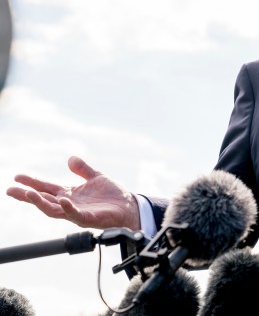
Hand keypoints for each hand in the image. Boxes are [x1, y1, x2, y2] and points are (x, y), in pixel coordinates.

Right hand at [6, 156, 139, 229]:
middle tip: (10, 190)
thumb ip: (83, 169)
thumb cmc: (113, 195)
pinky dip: (68, 208)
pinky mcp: (88, 218)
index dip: (32, 182)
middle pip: (44, 200)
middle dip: (26, 196)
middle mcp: (69, 204)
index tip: (17, 177)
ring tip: (28, 194)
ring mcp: (77, 212)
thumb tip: (71, 158)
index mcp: (70, 194)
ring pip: (53, 209)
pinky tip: (63, 200)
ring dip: (40, 203)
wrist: (129, 207)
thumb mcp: (97, 177)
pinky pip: (75, 214)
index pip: (46, 188)